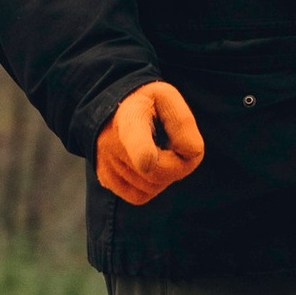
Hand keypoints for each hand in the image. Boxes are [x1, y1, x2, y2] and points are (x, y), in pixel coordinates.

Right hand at [95, 80, 205, 204]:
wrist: (111, 112)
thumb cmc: (147, 104)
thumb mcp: (168, 98)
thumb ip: (183, 123)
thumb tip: (189, 154)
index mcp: (130, 117)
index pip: (134, 140)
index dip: (142, 152)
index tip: (146, 162)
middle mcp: (111, 143)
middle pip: (160, 172)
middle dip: (178, 163)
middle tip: (174, 144)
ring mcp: (106, 165)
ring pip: (153, 187)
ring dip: (165, 174)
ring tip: (157, 150)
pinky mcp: (106, 180)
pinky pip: (140, 196)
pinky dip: (151, 185)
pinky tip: (148, 166)